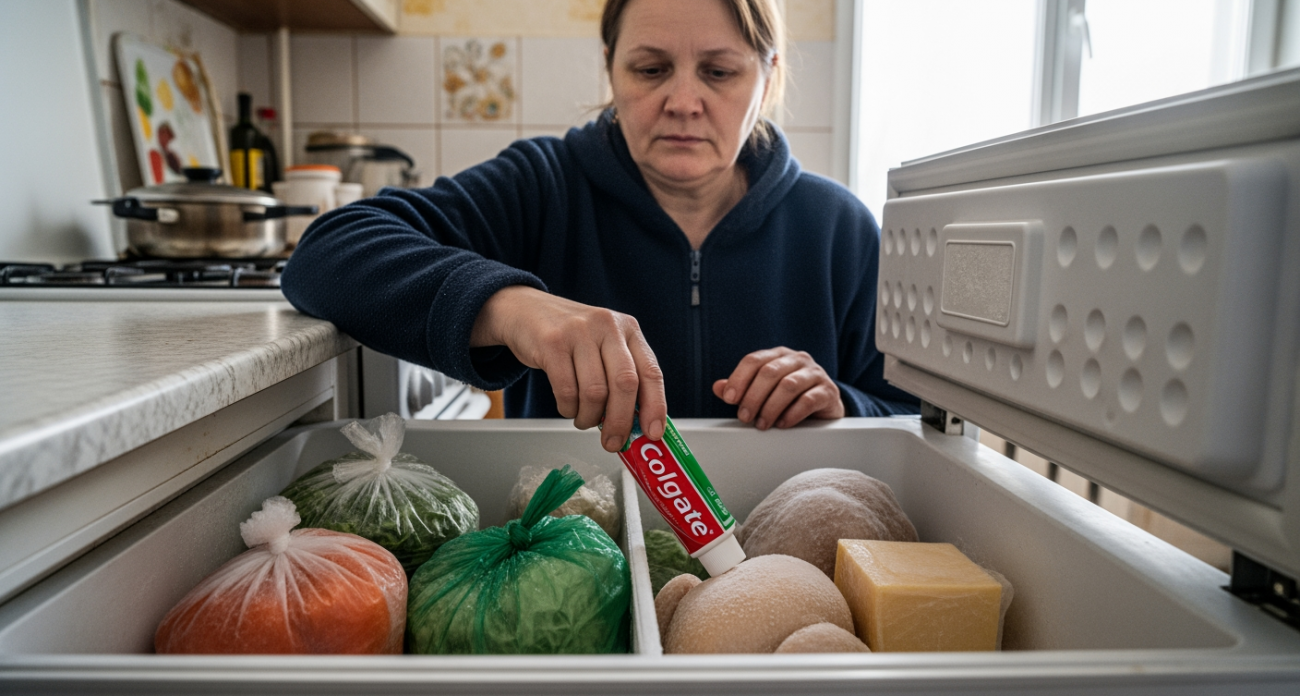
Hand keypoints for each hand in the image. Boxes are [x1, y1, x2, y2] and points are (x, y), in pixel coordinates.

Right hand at [471, 286, 666, 451]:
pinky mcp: (552, 343)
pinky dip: (568, 409)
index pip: (650, 372)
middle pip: (624, 384)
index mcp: (629, 329)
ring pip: (594, 392)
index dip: (655, 406)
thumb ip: (622, 377)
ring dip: (589, 417)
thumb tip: (637, 424)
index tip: (653, 433)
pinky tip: (568, 407)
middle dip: (620, 421)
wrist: (526, 310)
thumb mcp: (603, 346)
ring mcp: (579, 332)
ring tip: (584, 420)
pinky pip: (567, 391)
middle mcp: (607, 326)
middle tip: (612, 441)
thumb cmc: (570, 337)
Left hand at [712, 347, 843, 429]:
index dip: (739, 378)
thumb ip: (742, 388)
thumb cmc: (789, 398)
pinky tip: (782, 424)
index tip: (728, 398)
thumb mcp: (763, 391)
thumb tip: (718, 387)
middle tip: (744, 417)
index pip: (754, 360)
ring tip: (762, 424)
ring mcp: (815, 373)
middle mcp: (797, 359)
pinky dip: (792, 414)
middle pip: (770, 372)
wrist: (824, 408)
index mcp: (778, 355)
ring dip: (771, 407)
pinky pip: (808, 400)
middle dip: (753, 396)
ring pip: (789, 385)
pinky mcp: (828, 391)